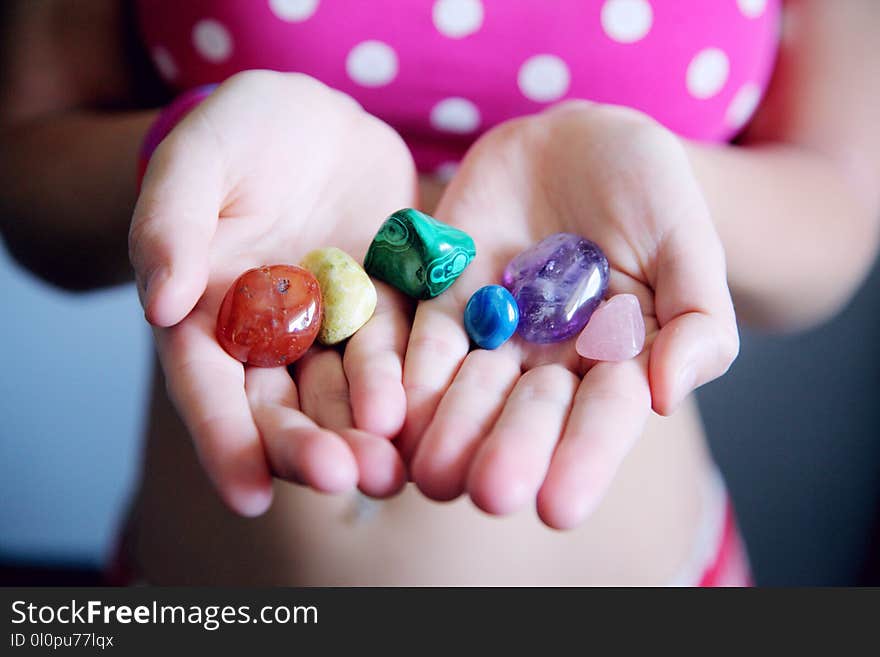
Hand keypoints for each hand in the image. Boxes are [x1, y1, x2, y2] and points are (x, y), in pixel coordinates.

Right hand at [129, 71, 414, 514]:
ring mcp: (336, 328)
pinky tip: (434, 414)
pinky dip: (415, 382)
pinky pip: (404, 349)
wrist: (315, 121)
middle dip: (309, 448)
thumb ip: (171, 226)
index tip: (247, 494)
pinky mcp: (389, 307)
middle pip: (284, 408)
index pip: (208, 389)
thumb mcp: (196, 162)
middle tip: (342, 478)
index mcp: (209, 318)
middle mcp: (272, 339)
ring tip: (391, 469)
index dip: (225, 442)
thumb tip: (161, 303)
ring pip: (348, 393)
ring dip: (368, 434)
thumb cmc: (239, 136)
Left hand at [400, 102, 738, 528]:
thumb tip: (668, 395)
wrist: (577, 142)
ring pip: (468, 391)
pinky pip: (420, 342)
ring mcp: (494, 335)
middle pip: (528, 415)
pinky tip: (388, 413)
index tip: (559, 506)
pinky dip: (405, 375)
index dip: (583, 459)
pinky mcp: (443, 301)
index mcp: (617, 361)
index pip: (603, 418)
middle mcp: (551, 362)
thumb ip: (695, 318)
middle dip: (510, 453)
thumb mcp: (687, 241)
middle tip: (491, 493)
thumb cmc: (649, 189)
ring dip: (449, 430)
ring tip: (432, 471)